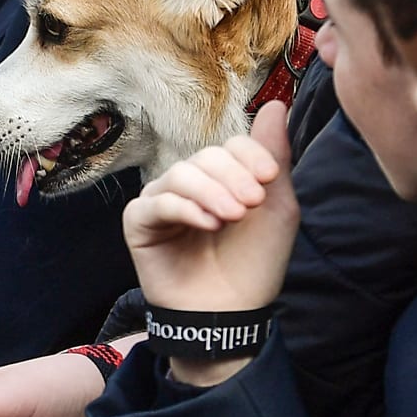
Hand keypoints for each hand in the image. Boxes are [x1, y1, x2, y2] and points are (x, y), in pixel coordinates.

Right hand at [121, 101, 301, 383]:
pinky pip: (157, 202)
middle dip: (232, 178)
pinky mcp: (139, 224)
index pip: (230, 145)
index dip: (249, 156)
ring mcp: (161, 202)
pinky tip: (207, 225)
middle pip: (206, 157)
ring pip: (181, 174)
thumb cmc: (254, 263)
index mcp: (222, 177)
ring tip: (230, 219)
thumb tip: (276, 103)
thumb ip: (274, 157)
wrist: (231, 312)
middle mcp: (189, 183)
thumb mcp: (277, 208)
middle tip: (250, 207)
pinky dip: (185, 209)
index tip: (267, 182)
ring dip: (211, 193)